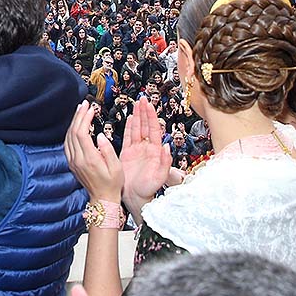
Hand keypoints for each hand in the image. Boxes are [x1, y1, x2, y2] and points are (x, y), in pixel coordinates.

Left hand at [63, 102, 123, 199]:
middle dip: (78, 116)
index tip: (91, 109)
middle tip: (85, 104)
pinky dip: (70, 131)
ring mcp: (72, 161)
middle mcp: (78, 160)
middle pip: (73, 132)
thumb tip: (100, 135)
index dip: (84, 118)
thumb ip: (108, 150)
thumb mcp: (116, 167)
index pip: (82, 133)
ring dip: (73, 122)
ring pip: (68, 137)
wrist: (103, 199)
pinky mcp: (71, 163)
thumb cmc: (113, 184)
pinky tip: (76, 125)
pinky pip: (67, 143)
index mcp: (89, 159)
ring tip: (80, 110)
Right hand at [120, 97, 173, 217]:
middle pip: (145, 125)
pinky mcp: (127, 153)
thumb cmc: (149, 189)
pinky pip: (128, 137)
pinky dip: (129, 127)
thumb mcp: (160, 176)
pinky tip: (130, 118)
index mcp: (155, 151)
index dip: (151, 116)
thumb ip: (165, 161)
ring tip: (136, 104)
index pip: (153, 129)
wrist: (136, 197)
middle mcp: (147, 148)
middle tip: (142, 98)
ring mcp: (137, 150)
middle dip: (144, 111)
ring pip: (137, 129)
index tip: (149, 104)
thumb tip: (167, 144)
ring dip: (137, 116)